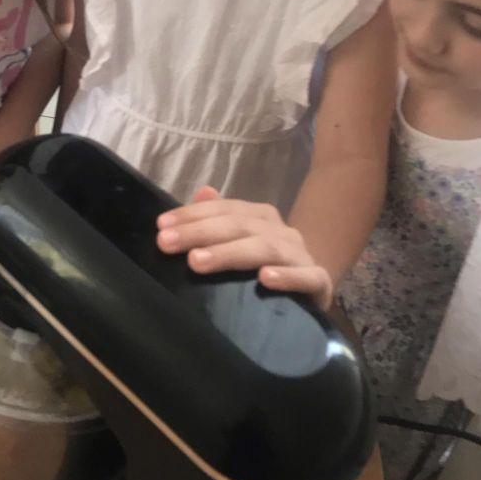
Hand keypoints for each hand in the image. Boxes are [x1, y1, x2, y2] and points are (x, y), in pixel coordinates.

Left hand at [156, 186, 332, 309]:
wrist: (315, 288)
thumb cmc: (268, 265)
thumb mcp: (240, 242)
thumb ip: (219, 218)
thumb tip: (201, 191)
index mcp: (261, 217)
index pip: (225, 210)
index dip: (192, 216)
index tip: (161, 227)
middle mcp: (282, 230)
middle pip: (239, 227)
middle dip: (200, 233)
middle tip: (167, 244)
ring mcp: (301, 255)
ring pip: (266, 249)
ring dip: (229, 254)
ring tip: (198, 261)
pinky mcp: (319, 283)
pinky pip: (306, 277)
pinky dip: (287, 277)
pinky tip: (265, 280)